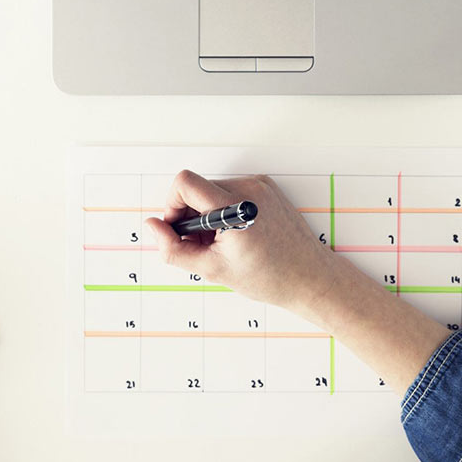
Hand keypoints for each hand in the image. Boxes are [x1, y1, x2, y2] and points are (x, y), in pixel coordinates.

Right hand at [145, 170, 447, 394]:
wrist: (310, 278)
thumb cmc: (269, 277)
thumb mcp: (212, 270)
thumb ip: (173, 249)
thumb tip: (151, 227)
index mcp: (234, 207)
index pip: (185, 182)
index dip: (172, 204)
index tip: (178, 228)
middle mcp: (248, 189)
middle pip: (198, 188)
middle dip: (190, 216)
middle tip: (201, 247)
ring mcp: (260, 186)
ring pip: (213, 191)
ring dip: (208, 216)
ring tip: (220, 246)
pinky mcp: (267, 189)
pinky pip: (232, 193)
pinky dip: (225, 212)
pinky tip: (235, 237)